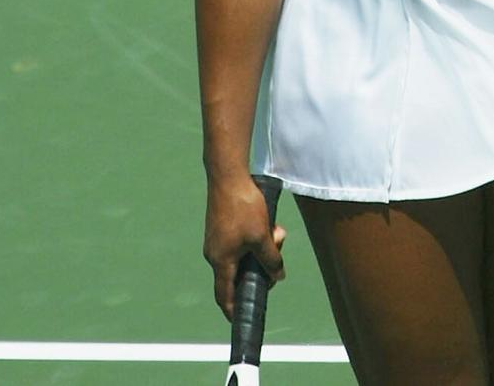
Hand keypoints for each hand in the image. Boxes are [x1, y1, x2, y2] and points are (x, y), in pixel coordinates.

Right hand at [203, 174, 286, 318]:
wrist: (228, 174)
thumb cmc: (242, 207)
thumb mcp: (262, 236)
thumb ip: (270, 259)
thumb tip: (278, 277)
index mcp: (220, 261)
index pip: (225, 295)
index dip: (233, 309)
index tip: (241, 319)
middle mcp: (215, 253)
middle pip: (241, 272)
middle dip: (262, 265)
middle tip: (277, 250)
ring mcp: (217, 239)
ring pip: (245, 253)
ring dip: (263, 246)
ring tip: (276, 231)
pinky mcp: (222, 226)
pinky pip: (242, 240)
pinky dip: (256, 236)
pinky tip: (269, 222)